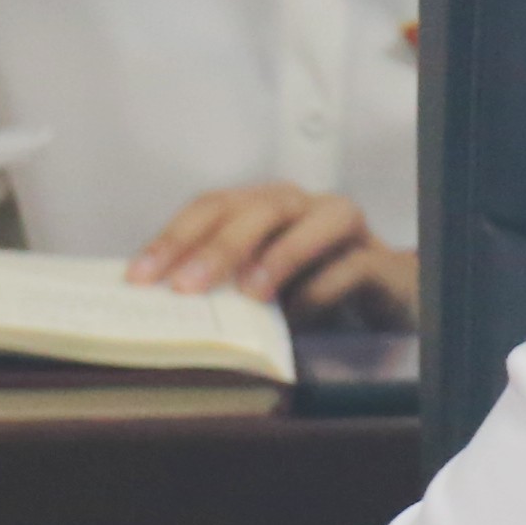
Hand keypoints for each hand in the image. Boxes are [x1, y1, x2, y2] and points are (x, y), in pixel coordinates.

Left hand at [135, 183, 415, 321]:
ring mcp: (343, 229)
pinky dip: (323, 290)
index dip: (173, 238)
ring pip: (312, 221)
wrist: (385, 300)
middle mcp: (301, 207)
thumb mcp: (257, 288)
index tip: (140, 277)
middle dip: (218, 246)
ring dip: (279, 255)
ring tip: (251, 293)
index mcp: (262, 207)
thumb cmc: (311, 290)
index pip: (211, 208)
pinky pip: (352, 266)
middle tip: (187, 286)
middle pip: (257, 208)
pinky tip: (299, 317)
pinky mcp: (380, 260)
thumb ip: (221, 288)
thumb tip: (160, 309)